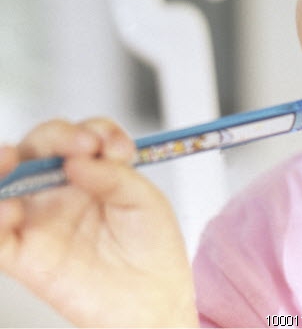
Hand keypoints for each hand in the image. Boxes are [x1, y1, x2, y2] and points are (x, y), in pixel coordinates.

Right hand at [0, 118, 197, 326]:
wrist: (154, 300)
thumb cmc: (152, 248)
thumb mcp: (145, 202)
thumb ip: (115, 177)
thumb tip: (80, 159)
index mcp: (90, 173)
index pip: (77, 137)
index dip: (91, 132)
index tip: (111, 146)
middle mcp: (58, 191)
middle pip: (37, 149)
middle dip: (53, 137)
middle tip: (78, 146)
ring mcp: (37, 220)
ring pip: (3, 185)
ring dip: (0, 166)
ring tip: (12, 158)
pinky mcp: (23, 256)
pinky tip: (8, 210)